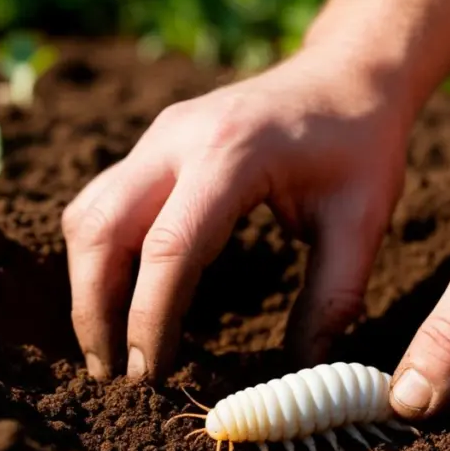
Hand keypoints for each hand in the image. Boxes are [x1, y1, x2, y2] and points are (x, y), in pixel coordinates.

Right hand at [62, 50, 411, 381]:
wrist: (347, 75)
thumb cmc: (360, 146)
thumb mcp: (362, 223)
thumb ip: (332, 299)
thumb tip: (301, 373)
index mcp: (232, 155)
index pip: (168, 249)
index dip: (149, 319)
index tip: (150, 374)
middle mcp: (179, 138)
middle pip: (101, 228)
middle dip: (94, 308)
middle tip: (111, 375)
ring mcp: (159, 135)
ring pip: (89, 212)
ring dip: (87, 282)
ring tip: (108, 346)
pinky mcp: (155, 142)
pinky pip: (104, 200)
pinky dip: (100, 254)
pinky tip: (120, 295)